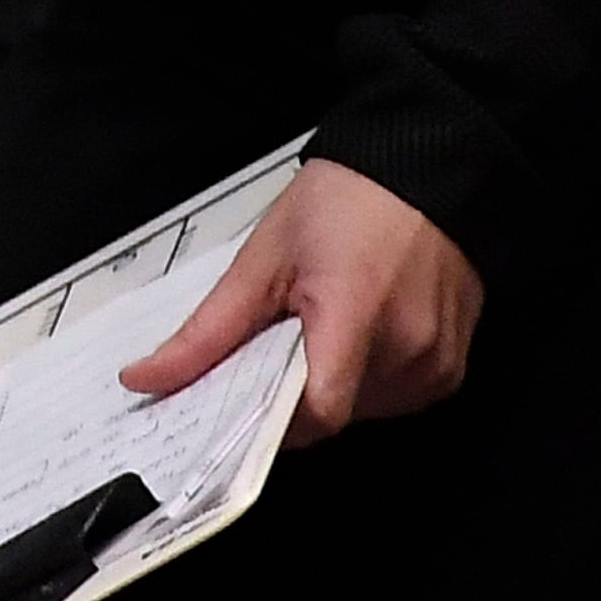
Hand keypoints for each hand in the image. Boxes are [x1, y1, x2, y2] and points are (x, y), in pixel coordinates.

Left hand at [120, 158, 481, 445]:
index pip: (319, 412)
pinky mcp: (455, 369)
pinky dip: (365, 381)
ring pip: (364, 411)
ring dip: (328, 386)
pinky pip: (397, 398)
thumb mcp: (261, 261)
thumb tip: (145, 379)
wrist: (420, 177)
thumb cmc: (339, 206)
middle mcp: (408, 352)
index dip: (272, 423)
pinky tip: (351, 336)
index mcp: (356, 318)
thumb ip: (207, 331)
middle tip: (266, 351)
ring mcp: (438, 365)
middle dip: (290, 395)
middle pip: (335, 414)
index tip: (233, 409)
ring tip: (314, 330)